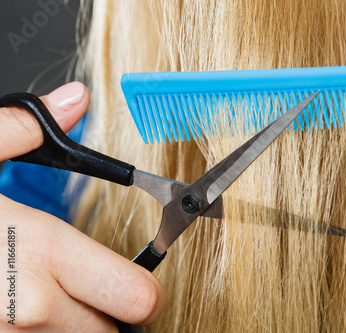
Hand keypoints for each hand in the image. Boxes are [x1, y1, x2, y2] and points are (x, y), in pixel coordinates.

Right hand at [0, 82, 164, 331]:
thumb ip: (20, 130)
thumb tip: (72, 99)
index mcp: (38, 250)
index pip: (138, 297)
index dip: (141, 290)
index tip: (134, 279)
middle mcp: (29, 307)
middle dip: (106, 315)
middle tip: (85, 291)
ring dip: (67, 329)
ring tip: (40, 297)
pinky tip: (9, 308)